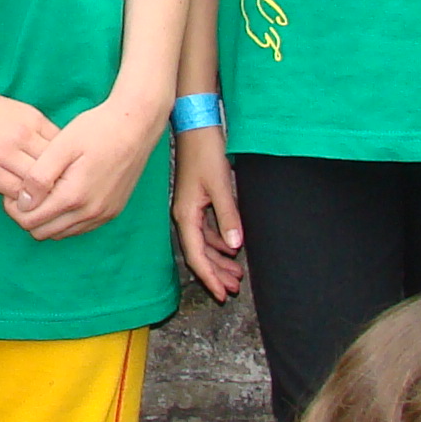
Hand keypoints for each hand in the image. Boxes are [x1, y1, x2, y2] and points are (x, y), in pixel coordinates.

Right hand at [0, 78, 56, 204]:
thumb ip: (32, 132)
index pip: (64, 149)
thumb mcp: (12, 111)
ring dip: (40, 197)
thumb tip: (53, 158)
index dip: (67, 167)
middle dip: (59, 184)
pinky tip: (19, 203)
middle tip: (59, 198)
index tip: (65, 178)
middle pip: (56, 168)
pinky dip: (20, 201)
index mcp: (32, 119)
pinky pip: (14, 193)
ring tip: (40, 205)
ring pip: (37, 184)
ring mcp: (4, 153)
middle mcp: (22, 135)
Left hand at [8, 91, 163, 241]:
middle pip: (43, 232)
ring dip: (47, 219)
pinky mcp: (112, 212)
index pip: (30, 221)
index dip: (14, 208)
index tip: (14, 189)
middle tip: (26, 191)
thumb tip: (23, 202)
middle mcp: (90, 212)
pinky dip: (65, 219)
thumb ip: (39, 176)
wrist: (136, 125)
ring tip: (45, 192)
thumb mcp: (62, 146)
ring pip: (61, 233)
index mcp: (73, 196)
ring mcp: (103, 215)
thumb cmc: (97, 129)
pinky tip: (63, 196)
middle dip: (28, 216)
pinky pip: (80, 228)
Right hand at [172, 125, 244, 299]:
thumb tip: (235, 245)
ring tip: (236, 275)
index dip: (209, 277)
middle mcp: (184, 216)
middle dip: (216, 273)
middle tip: (233, 289)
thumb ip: (228, 217)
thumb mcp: (220, 186)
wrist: (196, 127)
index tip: (221, 294)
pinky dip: (218, 242)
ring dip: (219, 260)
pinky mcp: (196, 201)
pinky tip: (231, 248)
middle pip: (199, 254)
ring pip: (203, 244)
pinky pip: (206, 231)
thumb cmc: (205, 153)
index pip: (196, 256)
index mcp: (186, 215)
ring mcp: (189, 209)